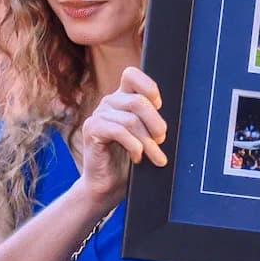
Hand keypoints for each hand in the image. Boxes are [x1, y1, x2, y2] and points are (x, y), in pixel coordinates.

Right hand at [70, 67, 167, 207]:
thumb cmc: (129, 161)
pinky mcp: (91, 130)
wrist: (108, 185)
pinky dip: (133, 145)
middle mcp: (109, 103)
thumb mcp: (146, 137)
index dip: (149, 87)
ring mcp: (98, 115)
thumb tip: (167, 123)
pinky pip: (119, 131)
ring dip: (148, 142)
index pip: (132, 75)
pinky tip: (137, 157)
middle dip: (156, 123)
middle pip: (138, 101)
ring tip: (155, 157)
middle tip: (162, 141)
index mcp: (122, 98)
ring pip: (131, 120)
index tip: (159, 107)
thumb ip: (153, 123)